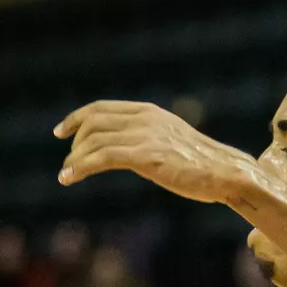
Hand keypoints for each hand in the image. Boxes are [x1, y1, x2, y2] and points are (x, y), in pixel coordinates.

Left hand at [54, 100, 253, 202]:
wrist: (225, 172)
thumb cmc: (200, 164)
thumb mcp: (169, 141)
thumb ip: (147, 138)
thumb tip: (126, 149)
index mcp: (149, 112)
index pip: (102, 108)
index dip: (77, 118)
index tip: (61, 132)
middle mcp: (145, 119)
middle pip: (93, 122)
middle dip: (75, 143)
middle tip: (68, 164)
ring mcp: (146, 136)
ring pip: (94, 140)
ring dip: (74, 159)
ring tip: (65, 175)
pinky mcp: (146, 156)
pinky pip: (102, 157)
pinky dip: (81, 167)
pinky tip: (70, 178)